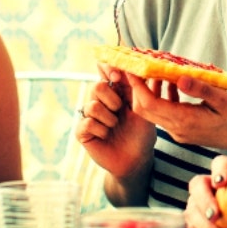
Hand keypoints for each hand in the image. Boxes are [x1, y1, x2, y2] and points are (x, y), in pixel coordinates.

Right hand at [74, 66, 156, 180]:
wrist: (136, 159)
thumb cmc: (141, 133)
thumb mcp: (143, 108)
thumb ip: (136, 88)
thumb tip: (130, 68)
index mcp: (115, 92)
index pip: (105, 72)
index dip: (108, 69)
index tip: (116, 75)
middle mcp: (100, 101)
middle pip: (97, 87)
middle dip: (112, 99)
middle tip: (120, 110)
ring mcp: (90, 116)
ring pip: (92, 106)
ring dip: (109, 118)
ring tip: (115, 126)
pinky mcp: (83, 132)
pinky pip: (87, 123)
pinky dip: (101, 130)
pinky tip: (106, 135)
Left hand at [127, 73, 226, 154]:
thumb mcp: (223, 99)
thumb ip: (200, 89)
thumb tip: (179, 78)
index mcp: (185, 121)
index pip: (150, 104)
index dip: (137, 87)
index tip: (131, 69)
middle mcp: (177, 129)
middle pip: (145, 110)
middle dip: (136, 89)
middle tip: (135, 68)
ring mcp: (178, 131)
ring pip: (153, 112)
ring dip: (149, 92)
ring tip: (152, 71)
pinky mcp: (182, 130)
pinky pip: (164, 113)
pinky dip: (162, 97)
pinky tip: (172, 82)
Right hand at [185, 155, 226, 227]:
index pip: (219, 164)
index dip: (218, 171)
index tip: (221, 182)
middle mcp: (208, 187)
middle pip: (197, 186)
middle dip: (205, 200)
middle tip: (214, 215)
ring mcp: (198, 205)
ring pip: (192, 211)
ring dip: (205, 227)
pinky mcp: (194, 224)